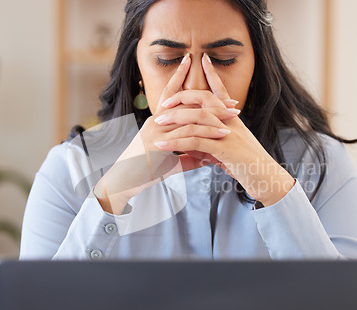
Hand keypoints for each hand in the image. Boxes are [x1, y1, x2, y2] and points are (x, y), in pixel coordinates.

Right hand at [93, 53, 241, 213]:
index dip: (186, 83)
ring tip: (233, 116)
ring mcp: (156, 131)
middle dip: (211, 101)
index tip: (208, 80)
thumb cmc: (142, 172)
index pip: (172, 96)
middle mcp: (156, 122)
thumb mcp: (169, 162)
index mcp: (157, 122)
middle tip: (233, 103)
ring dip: (214, 116)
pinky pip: (187, 134)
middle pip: (187, 103)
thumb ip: (188, 157)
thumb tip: (206, 158)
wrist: (122, 182)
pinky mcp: (158, 143)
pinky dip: (206, 133)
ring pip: (190, 117)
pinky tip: (221, 134)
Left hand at [153, 53, 294, 205]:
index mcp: (233, 120)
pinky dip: (176, 142)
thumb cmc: (248, 167)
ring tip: (158, 123)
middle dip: (183, 97)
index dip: (213, 75)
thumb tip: (189, 146)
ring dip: (175, 118)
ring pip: (198, 118)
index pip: (221, 92)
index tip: (204, 59)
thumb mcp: (227, 153)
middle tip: (164, 103)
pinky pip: (196, 141)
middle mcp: (232, 122)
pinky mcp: (224, 149)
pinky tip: (162, 146)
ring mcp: (229, 133)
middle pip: (205, 99)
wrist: (268, 179)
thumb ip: (208, 146)